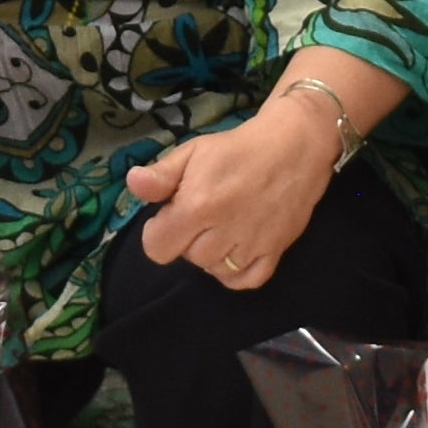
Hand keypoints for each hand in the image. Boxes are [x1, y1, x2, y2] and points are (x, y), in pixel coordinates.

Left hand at [122, 106, 339, 291]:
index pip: (157, 248)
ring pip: (214, 270)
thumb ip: (161, 175)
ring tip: (221, 227)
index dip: (158, 232)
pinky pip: (246, 281)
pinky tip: (235, 250)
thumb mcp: (193, 152)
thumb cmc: (237, 148)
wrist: (294, 146)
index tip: (170, 215)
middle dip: (188, 238)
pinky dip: (236, 272)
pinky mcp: (276, 252)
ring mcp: (252, 245)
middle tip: (203, 214)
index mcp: (198, 206)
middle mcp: (224, 231)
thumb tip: (133, 183)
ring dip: (212, 254)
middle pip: (187, 258)